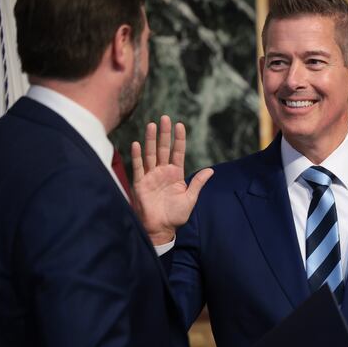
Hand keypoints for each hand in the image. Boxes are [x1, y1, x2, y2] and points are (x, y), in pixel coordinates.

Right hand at [131, 115, 212, 244]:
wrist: (161, 229)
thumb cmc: (176, 215)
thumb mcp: (190, 198)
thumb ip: (198, 183)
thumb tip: (210, 170)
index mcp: (175, 174)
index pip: (178, 152)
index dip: (179, 139)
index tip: (180, 125)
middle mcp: (162, 172)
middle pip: (163, 148)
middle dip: (164, 133)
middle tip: (164, 117)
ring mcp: (151, 176)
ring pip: (150, 154)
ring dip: (150, 140)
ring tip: (151, 125)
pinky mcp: (140, 183)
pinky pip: (138, 167)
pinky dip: (137, 156)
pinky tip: (137, 144)